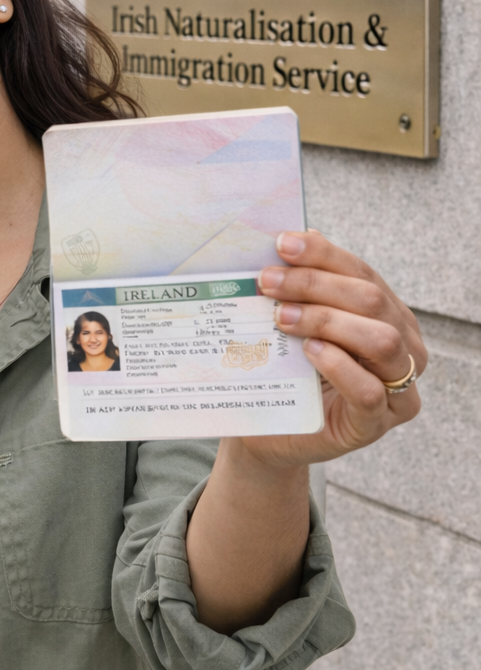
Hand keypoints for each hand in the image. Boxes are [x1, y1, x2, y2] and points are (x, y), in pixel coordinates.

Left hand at [244, 230, 424, 469]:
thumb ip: (297, 289)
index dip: (323, 255)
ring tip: (282, 317)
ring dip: (327, 321)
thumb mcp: (291, 324)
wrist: (269, 432)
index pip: (361, 272)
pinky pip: (369, 392)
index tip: (281, 244)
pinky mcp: (376, 423)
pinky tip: (309, 352)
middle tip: (267, 282)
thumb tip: (288, 237)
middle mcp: (402, 346)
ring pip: (380, 341)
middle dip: (315, 285)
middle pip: (370, 300)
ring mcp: (396, 387)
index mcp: (386, 313)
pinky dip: (339, 367)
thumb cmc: (284, 370)